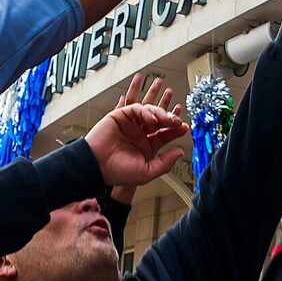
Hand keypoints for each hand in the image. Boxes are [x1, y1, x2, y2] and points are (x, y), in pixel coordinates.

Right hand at [86, 75, 188, 189]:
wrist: (97, 166)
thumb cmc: (119, 172)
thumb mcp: (147, 172)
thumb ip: (165, 163)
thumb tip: (180, 152)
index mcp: (148, 146)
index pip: (165, 135)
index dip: (176, 130)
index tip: (184, 127)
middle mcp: (141, 134)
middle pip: (160, 120)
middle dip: (170, 118)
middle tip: (177, 120)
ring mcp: (131, 124)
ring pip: (150, 112)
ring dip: (160, 113)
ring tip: (165, 119)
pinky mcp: (121, 115)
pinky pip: (137, 108)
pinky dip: (146, 111)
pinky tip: (150, 119)